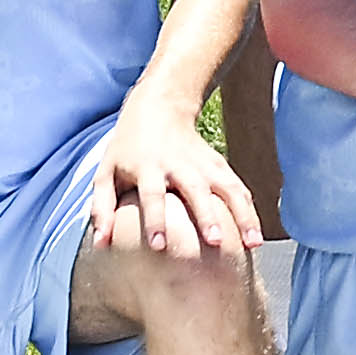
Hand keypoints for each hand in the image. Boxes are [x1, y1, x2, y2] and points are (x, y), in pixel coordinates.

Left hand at [97, 110, 261, 259]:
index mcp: (147, 166)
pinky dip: (249, 210)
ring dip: (242, 215)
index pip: (152, 194)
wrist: (159, 108)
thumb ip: (101, 208)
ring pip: (227, 188)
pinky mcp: (219, 163)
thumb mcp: (106, 172)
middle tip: (215, 242)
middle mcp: (178, 164)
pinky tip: (255, 235)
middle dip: (207, 216)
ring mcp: (203, 162)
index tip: (159, 246)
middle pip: (196, 190)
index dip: (155, 220)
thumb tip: (100, 244)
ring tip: (252, 242)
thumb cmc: (127, 149)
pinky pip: (238, 187)